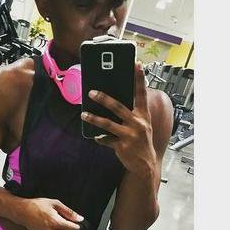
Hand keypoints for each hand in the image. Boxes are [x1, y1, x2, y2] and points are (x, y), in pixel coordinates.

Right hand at [20, 198, 83, 229]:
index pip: (74, 229)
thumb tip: (79, 218)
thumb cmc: (37, 205)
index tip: (75, 220)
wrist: (22, 212)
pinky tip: (48, 224)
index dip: (77, 224)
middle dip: (69, 226)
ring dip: (62, 229)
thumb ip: (69, 212)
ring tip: (53, 219)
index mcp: (56, 223)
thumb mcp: (55, 204)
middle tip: (62, 217)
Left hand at [81, 62, 156, 176]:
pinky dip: (99, 138)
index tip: (136, 64)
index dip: (139, 79)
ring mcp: (130, 135)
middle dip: (104, 98)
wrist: (145, 165)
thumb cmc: (141, 143)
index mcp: (143, 116)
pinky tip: (95, 137)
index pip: (141, 94)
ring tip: (83, 114)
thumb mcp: (142, 126)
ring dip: (94, 118)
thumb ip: (132, 114)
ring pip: (108, 124)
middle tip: (91, 92)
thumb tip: (113, 103)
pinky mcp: (122, 146)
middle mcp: (137, 123)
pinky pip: (106, 140)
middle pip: (118, 107)